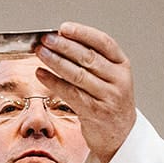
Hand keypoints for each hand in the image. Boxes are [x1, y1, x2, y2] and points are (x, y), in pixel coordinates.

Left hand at [35, 22, 135, 161]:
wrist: (121, 134)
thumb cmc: (109, 102)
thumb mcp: (110, 77)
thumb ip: (92, 60)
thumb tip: (60, 40)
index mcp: (123, 66)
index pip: (104, 42)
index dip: (82, 33)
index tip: (63, 28)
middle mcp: (119, 80)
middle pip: (88, 58)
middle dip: (64, 46)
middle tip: (45, 39)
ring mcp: (109, 97)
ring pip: (78, 75)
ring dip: (55, 61)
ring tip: (40, 52)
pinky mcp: (96, 112)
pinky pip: (71, 94)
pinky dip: (54, 82)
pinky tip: (41, 74)